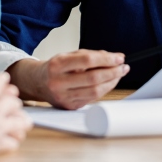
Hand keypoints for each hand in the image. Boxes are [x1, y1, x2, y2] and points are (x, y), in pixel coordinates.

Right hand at [0, 72, 31, 153]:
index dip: (1, 80)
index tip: (5, 78)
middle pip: (11, 103)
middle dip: (14, 102)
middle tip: (17, 102)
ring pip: (16, 123)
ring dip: (21, 122)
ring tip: (26, 123)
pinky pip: (10, 143)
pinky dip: (13, 142)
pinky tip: (15, 142)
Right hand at [9, 49, 129, 109]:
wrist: (38, 82)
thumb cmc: (56, 67)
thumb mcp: (67, 55)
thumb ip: (88, 56)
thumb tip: (113, 58)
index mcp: (57, 65)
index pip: (87, 60)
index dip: (106, 59)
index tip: (119, 57)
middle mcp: (58, 82)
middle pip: (93, 78)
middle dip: (112, 72)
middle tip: (123, 67)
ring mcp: (63, 97)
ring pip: (95, 91)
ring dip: (111, 82)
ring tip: (119, 74)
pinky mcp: (69, 106)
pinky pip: (92, 99)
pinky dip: (104, 90)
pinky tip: (109, 83)